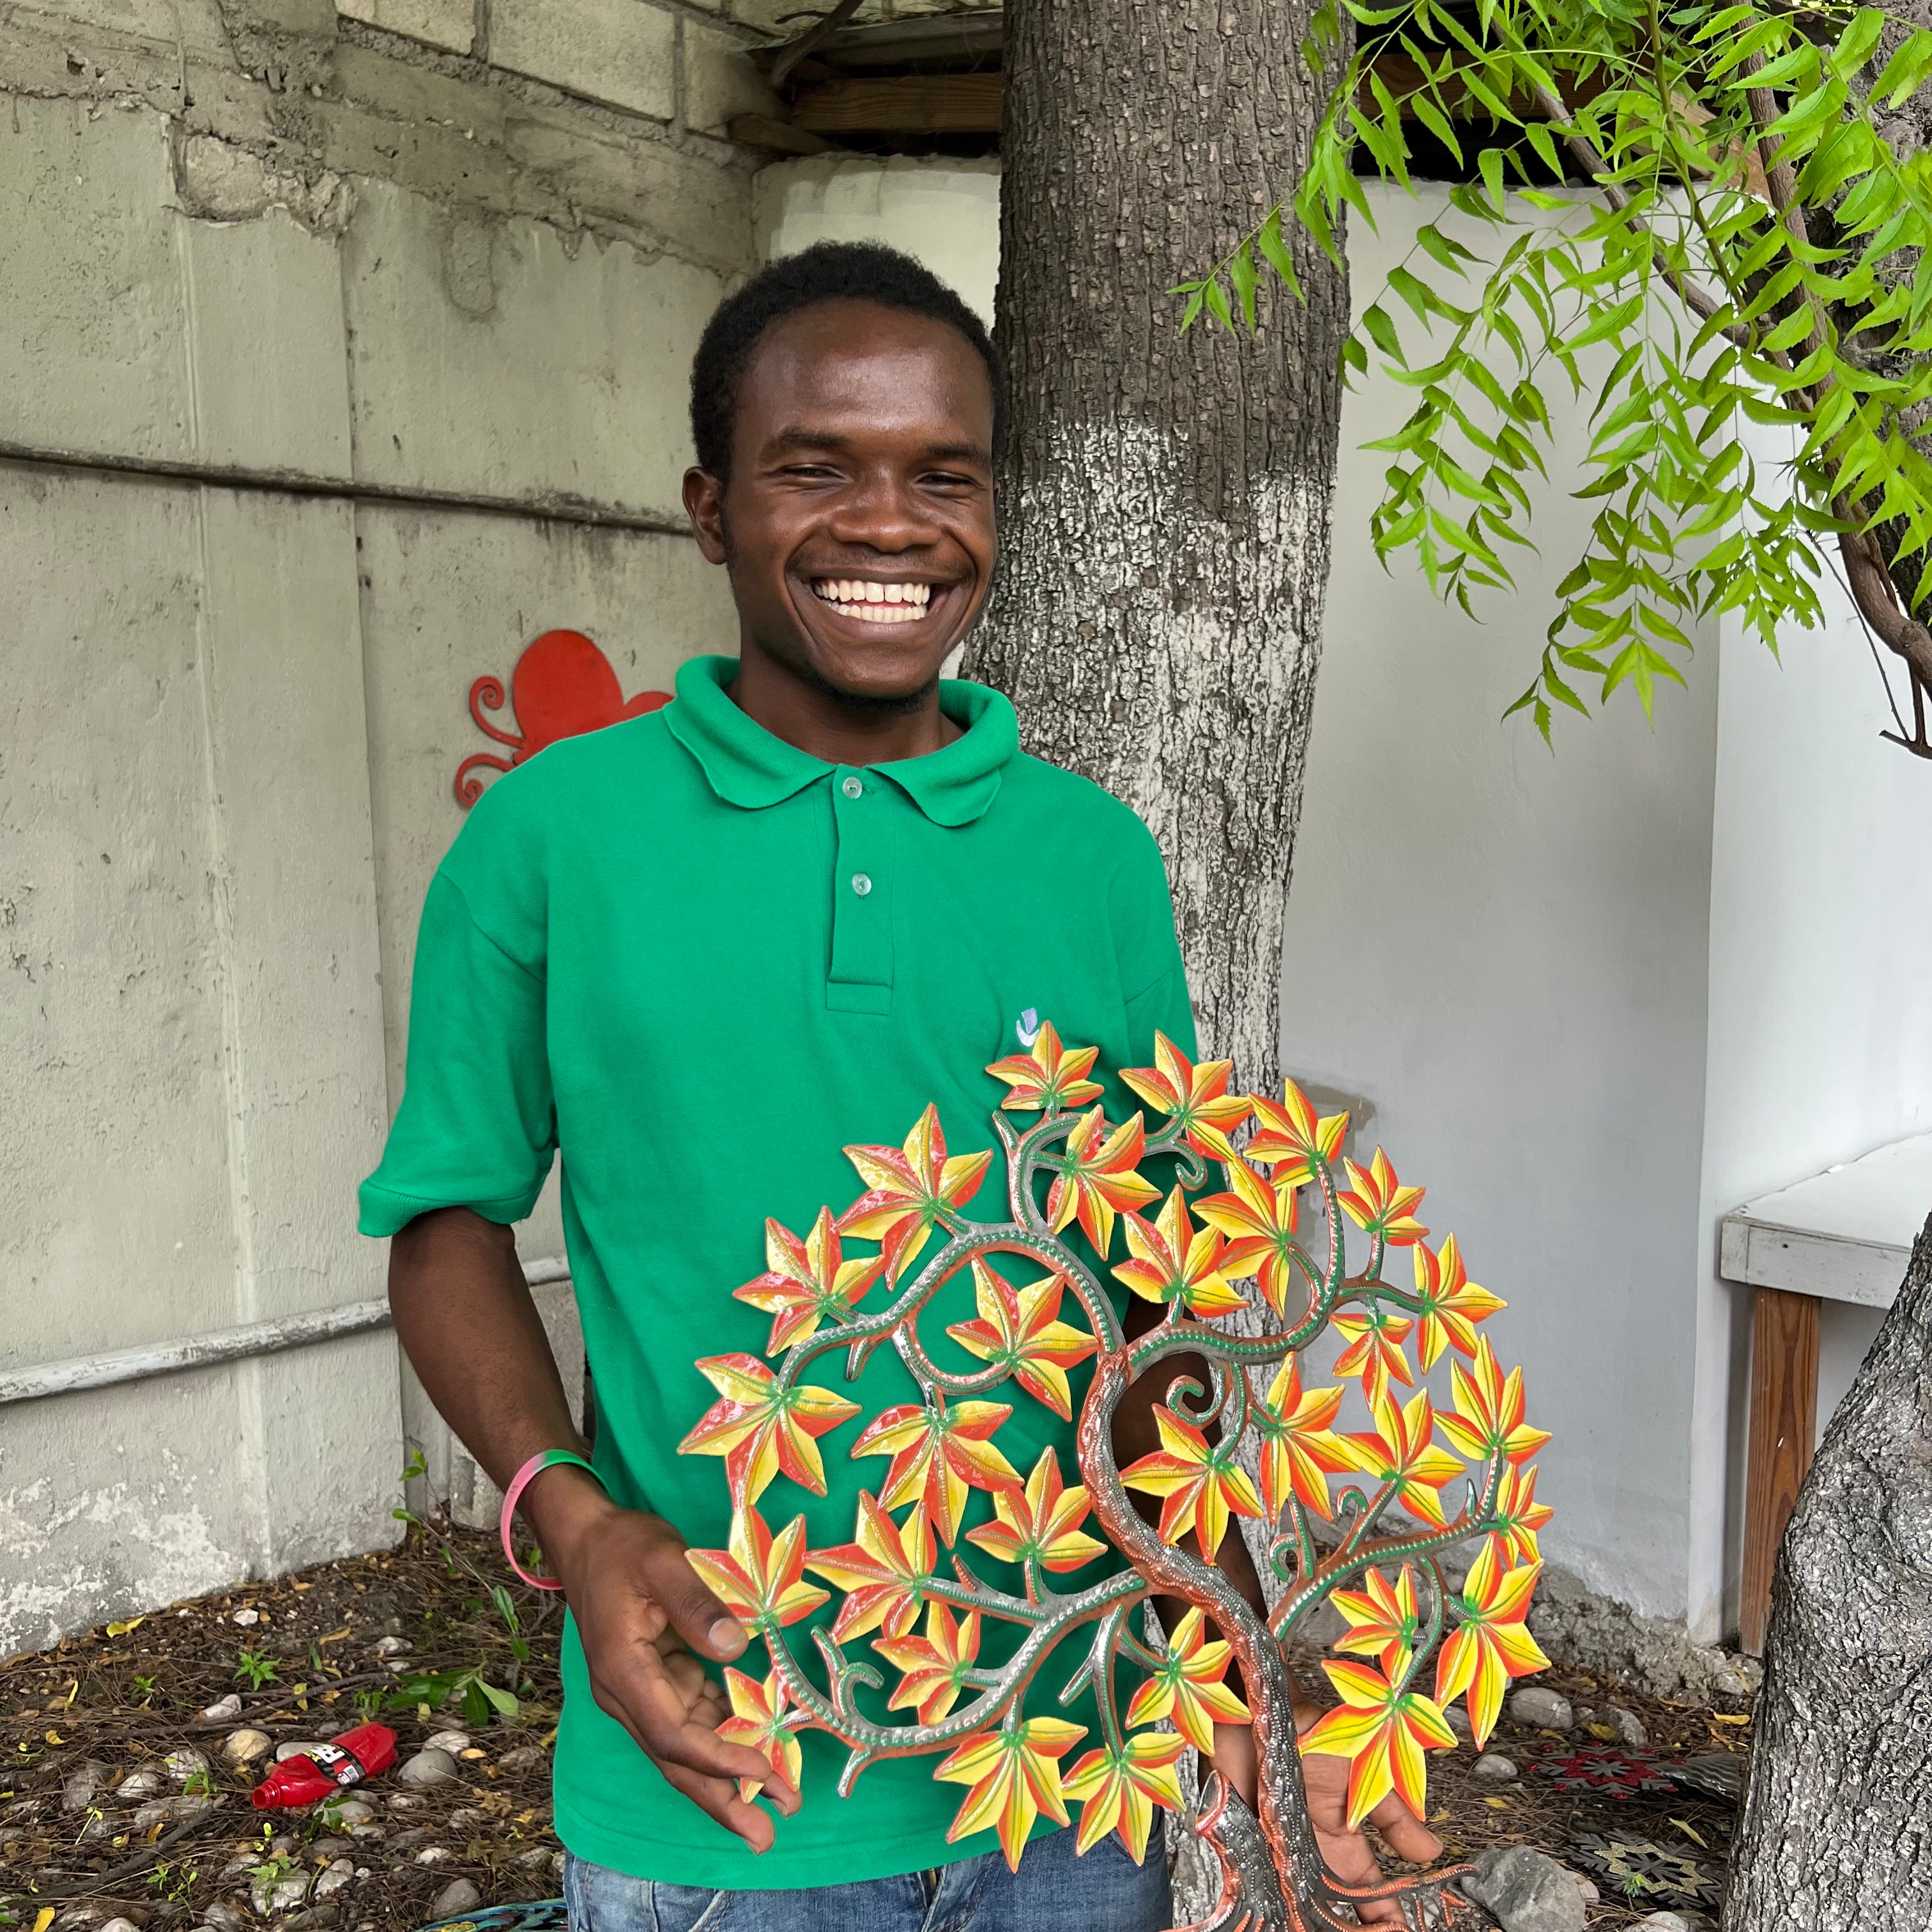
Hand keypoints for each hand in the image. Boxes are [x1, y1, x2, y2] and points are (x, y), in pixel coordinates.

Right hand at [529, 1470, 799, 1851]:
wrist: (586, 1537)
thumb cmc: (624, 1546)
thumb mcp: (664, 1562)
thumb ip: (698, 1603)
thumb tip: (736, 1646)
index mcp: (624, 1674)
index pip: (673, 1736)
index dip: (718, 1759)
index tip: (762, 1772)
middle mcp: (627, 1695)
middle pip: (676, 1761)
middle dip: (721, 1800)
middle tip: (766, 1837)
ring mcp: (639, 1691)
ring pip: (684, 1748)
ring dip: (726, 1777)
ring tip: (775, 1803)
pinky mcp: (654, 1678)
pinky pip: (689, 1718)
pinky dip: (721, 1738)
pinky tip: (757, 1750)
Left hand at [1211, 1717, 1440, 1923]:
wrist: (1266, 1711)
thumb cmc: (1313, 1734)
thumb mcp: (1367, 1776)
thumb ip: (1395, 1816)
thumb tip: (1431, 1851)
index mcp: (1344, 1842)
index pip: (1370, 1894)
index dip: (1386, 1918)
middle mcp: (1314, 1853)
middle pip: (1335, 1909)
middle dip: (1350, 1929)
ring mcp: (1281, 1852)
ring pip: (1299, 1904)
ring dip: (1308, 1920)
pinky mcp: (1249, 1846)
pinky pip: (1260, 1885)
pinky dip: (1268, 1903)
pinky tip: (1280, 1917)